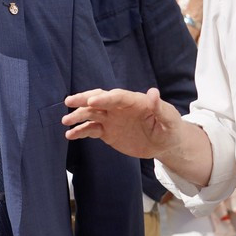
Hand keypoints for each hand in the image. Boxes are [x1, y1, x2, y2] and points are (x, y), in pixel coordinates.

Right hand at [61, 88, 183, 158]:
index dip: (104, 98)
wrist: (164, 143)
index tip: (91, 100)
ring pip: (91, 114)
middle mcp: (119, 107)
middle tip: (69, 101)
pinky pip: (91, 130)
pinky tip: (70, 135)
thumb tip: (153, 92)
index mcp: (133, 101)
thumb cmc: (170, 128)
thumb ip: (160, 107)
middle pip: (99, 100)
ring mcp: (111, 119)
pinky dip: (80, 132)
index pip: (116, 96)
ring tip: (65, 121)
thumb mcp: (169, 119)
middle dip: (83, 99)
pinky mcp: (107, 132)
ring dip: (78, 116)